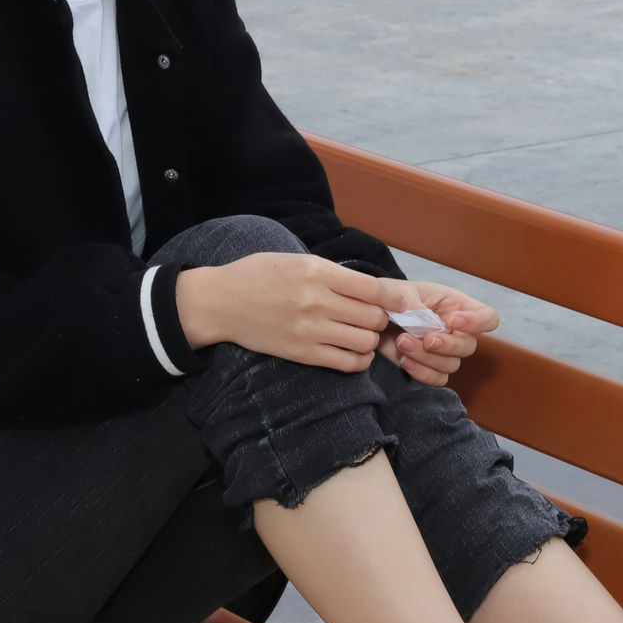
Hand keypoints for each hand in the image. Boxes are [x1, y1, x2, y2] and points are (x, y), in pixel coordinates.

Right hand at [175, 253, 412, 372]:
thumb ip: (334, 273)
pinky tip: (353, 352)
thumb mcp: (297, 259)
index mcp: (317, 271)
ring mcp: (310, 329)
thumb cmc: (259, 275)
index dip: (396, 299)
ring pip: (366, 341)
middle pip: (374, 316)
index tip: (401, 303)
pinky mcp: (302, 353)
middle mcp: (317, 300)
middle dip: (381, 319)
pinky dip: (359, 360)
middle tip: (375, 319)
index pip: (376, 289)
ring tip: (362, 335)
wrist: (220, 302)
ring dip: (371, 340)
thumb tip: (376, 288)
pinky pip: (347, 363)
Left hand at [377, 279, 498, 387]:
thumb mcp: (398, 292)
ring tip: (403, 343)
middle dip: (447, 344)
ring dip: (427, 357)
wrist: (368, 319)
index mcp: (456, 306)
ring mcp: (444, 351)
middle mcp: (455, 330)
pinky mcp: (429, 367)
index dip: (476, 323)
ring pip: (451, 364)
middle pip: (469, 346)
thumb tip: (427, 325)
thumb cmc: (388, 299)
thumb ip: (413, 304)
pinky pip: (438, 379)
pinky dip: (422, 373)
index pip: (487, 317)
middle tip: (426, 339)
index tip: (451, 321)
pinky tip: (404, 361)